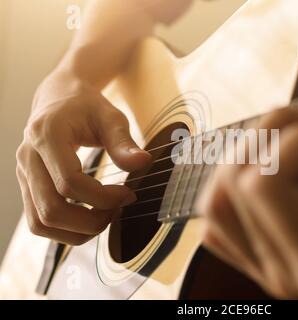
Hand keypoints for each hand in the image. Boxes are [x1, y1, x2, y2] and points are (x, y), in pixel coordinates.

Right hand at [16, 71, 151, 244]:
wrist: (59, 98)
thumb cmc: (87, 107)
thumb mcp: (110, 117)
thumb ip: (124, 142)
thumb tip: (143, 163)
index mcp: (46, 135)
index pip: (69, 182)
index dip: (103, 197)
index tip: (129, 194)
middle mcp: (27, 157)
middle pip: (51, 210)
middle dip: (90, 221)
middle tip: (118, 210)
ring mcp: (22, 174)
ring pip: (40, 223)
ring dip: (76, 232)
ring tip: (105, 218)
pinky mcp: (27, 186)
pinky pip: (38, 222)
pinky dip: (65, 231)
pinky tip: (89, 219)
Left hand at [198, 44, 297, 298]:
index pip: (268, 183)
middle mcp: (288, 277)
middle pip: (236, 183)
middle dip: (273, 134)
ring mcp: (267, 275)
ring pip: (215, 203)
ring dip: (244, 156)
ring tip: (289, 146)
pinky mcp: (257, 267)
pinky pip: (215, 224)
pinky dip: (229, 187)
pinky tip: (266, 173)